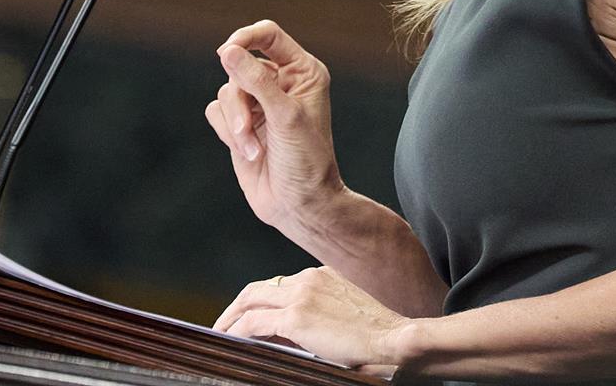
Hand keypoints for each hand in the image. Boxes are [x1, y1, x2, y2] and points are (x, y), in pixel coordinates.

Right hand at [204, 21, 344, 233]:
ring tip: (253, 150)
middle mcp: (280, 83)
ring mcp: (259, 104)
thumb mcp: (284, 116)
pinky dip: (227, 133)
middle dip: (240, 98)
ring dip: (235, 123)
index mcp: (302, 72)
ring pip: (225, 91)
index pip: (268, 36)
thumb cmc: (306, 160)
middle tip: (249, 126)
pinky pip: (216, 112)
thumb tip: (228, 51)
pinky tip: (249, 153)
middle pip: (240, 66)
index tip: (228, 51)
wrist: (298, 205)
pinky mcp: (240, 125)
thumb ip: (255, 81)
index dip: (246, 38)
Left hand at [213, 267, 411, 379]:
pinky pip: (254, 323)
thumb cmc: (377, 334)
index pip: (280, 285)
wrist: (393, 338)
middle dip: (238, 305)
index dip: (260, 301)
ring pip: (251, 301)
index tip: (249, 316)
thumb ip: (317, 314)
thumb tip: (290, 332)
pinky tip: (231, 340)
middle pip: (259, 288)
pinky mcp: (296, 318)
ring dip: (232, 317)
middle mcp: (309, 278)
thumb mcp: (344, 314)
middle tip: (225, 323)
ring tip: (222, 332)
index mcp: (322, 275)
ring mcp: (301, 296)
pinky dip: (237, 331)